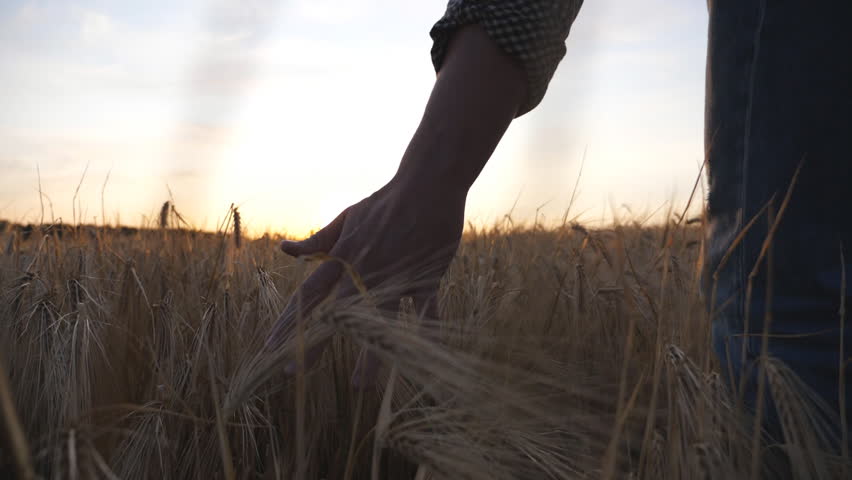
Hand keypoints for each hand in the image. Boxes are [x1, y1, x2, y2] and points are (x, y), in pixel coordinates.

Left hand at [269, 178, 465, 386]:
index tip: (269, 348)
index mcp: (343, 258)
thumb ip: (319, 241)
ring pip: (379, 320)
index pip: (307, 296)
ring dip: (368, 354)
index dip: (287, 323)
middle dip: (310, 343)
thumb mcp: (348, 219)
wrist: (427, 184)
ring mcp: (395, 275)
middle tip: (290, 373)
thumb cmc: (385, 202)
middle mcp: (364, 271)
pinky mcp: (425, 277)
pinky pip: (425, 309)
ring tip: (359, 385)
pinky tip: (418, 357)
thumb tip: (285, 250)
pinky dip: (424, 331)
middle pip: (333, 314)